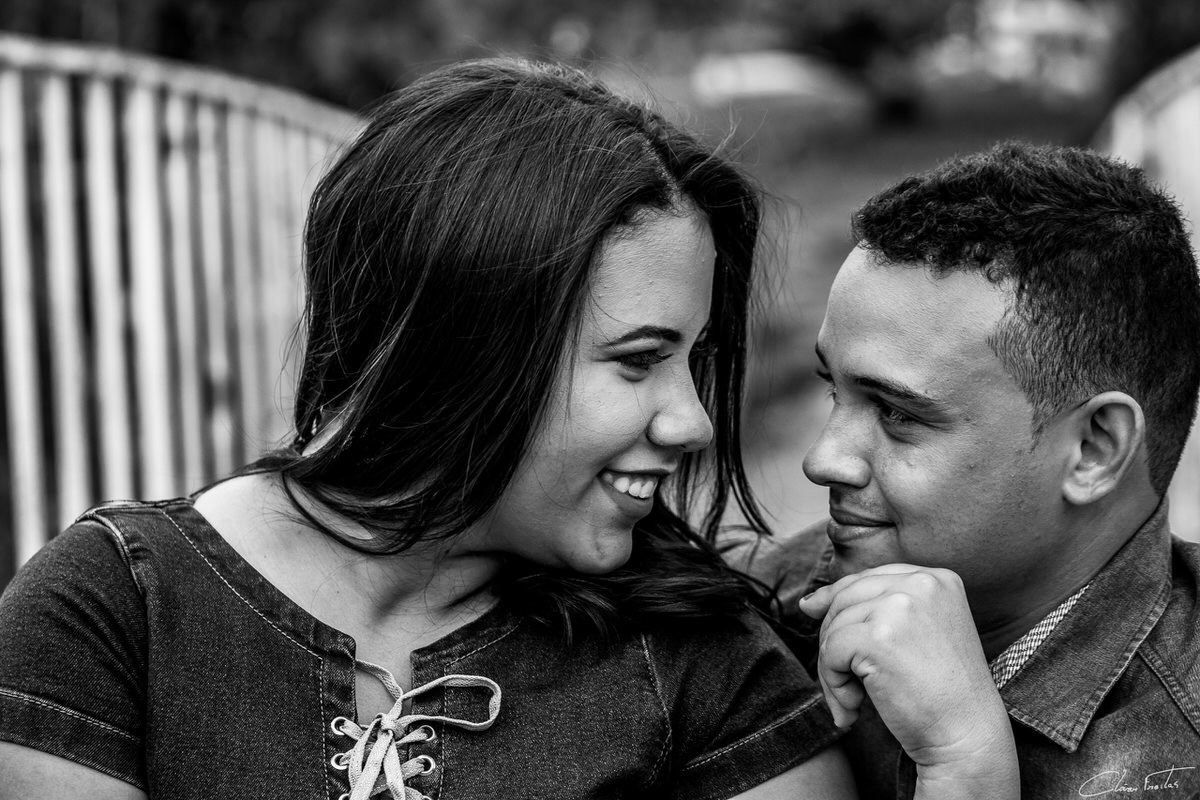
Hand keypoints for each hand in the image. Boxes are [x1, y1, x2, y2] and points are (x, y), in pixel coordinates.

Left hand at [798, 564, 1017, 799]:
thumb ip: (873, 608)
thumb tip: (807, 602)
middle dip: (833, 641)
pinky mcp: (878, 637)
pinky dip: (833, 684)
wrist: (968, 737)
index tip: (814, 615)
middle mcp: (921, 583)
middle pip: (845, 599)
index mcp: (937, 579)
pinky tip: (855, 707)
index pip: (868, 578)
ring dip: (832, 670)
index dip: (836, 599)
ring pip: (833, 627)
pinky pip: (829, 652)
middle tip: (844, 683)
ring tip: (854, 701)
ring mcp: (899, 606)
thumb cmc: (943, 695)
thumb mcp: (918, 635)